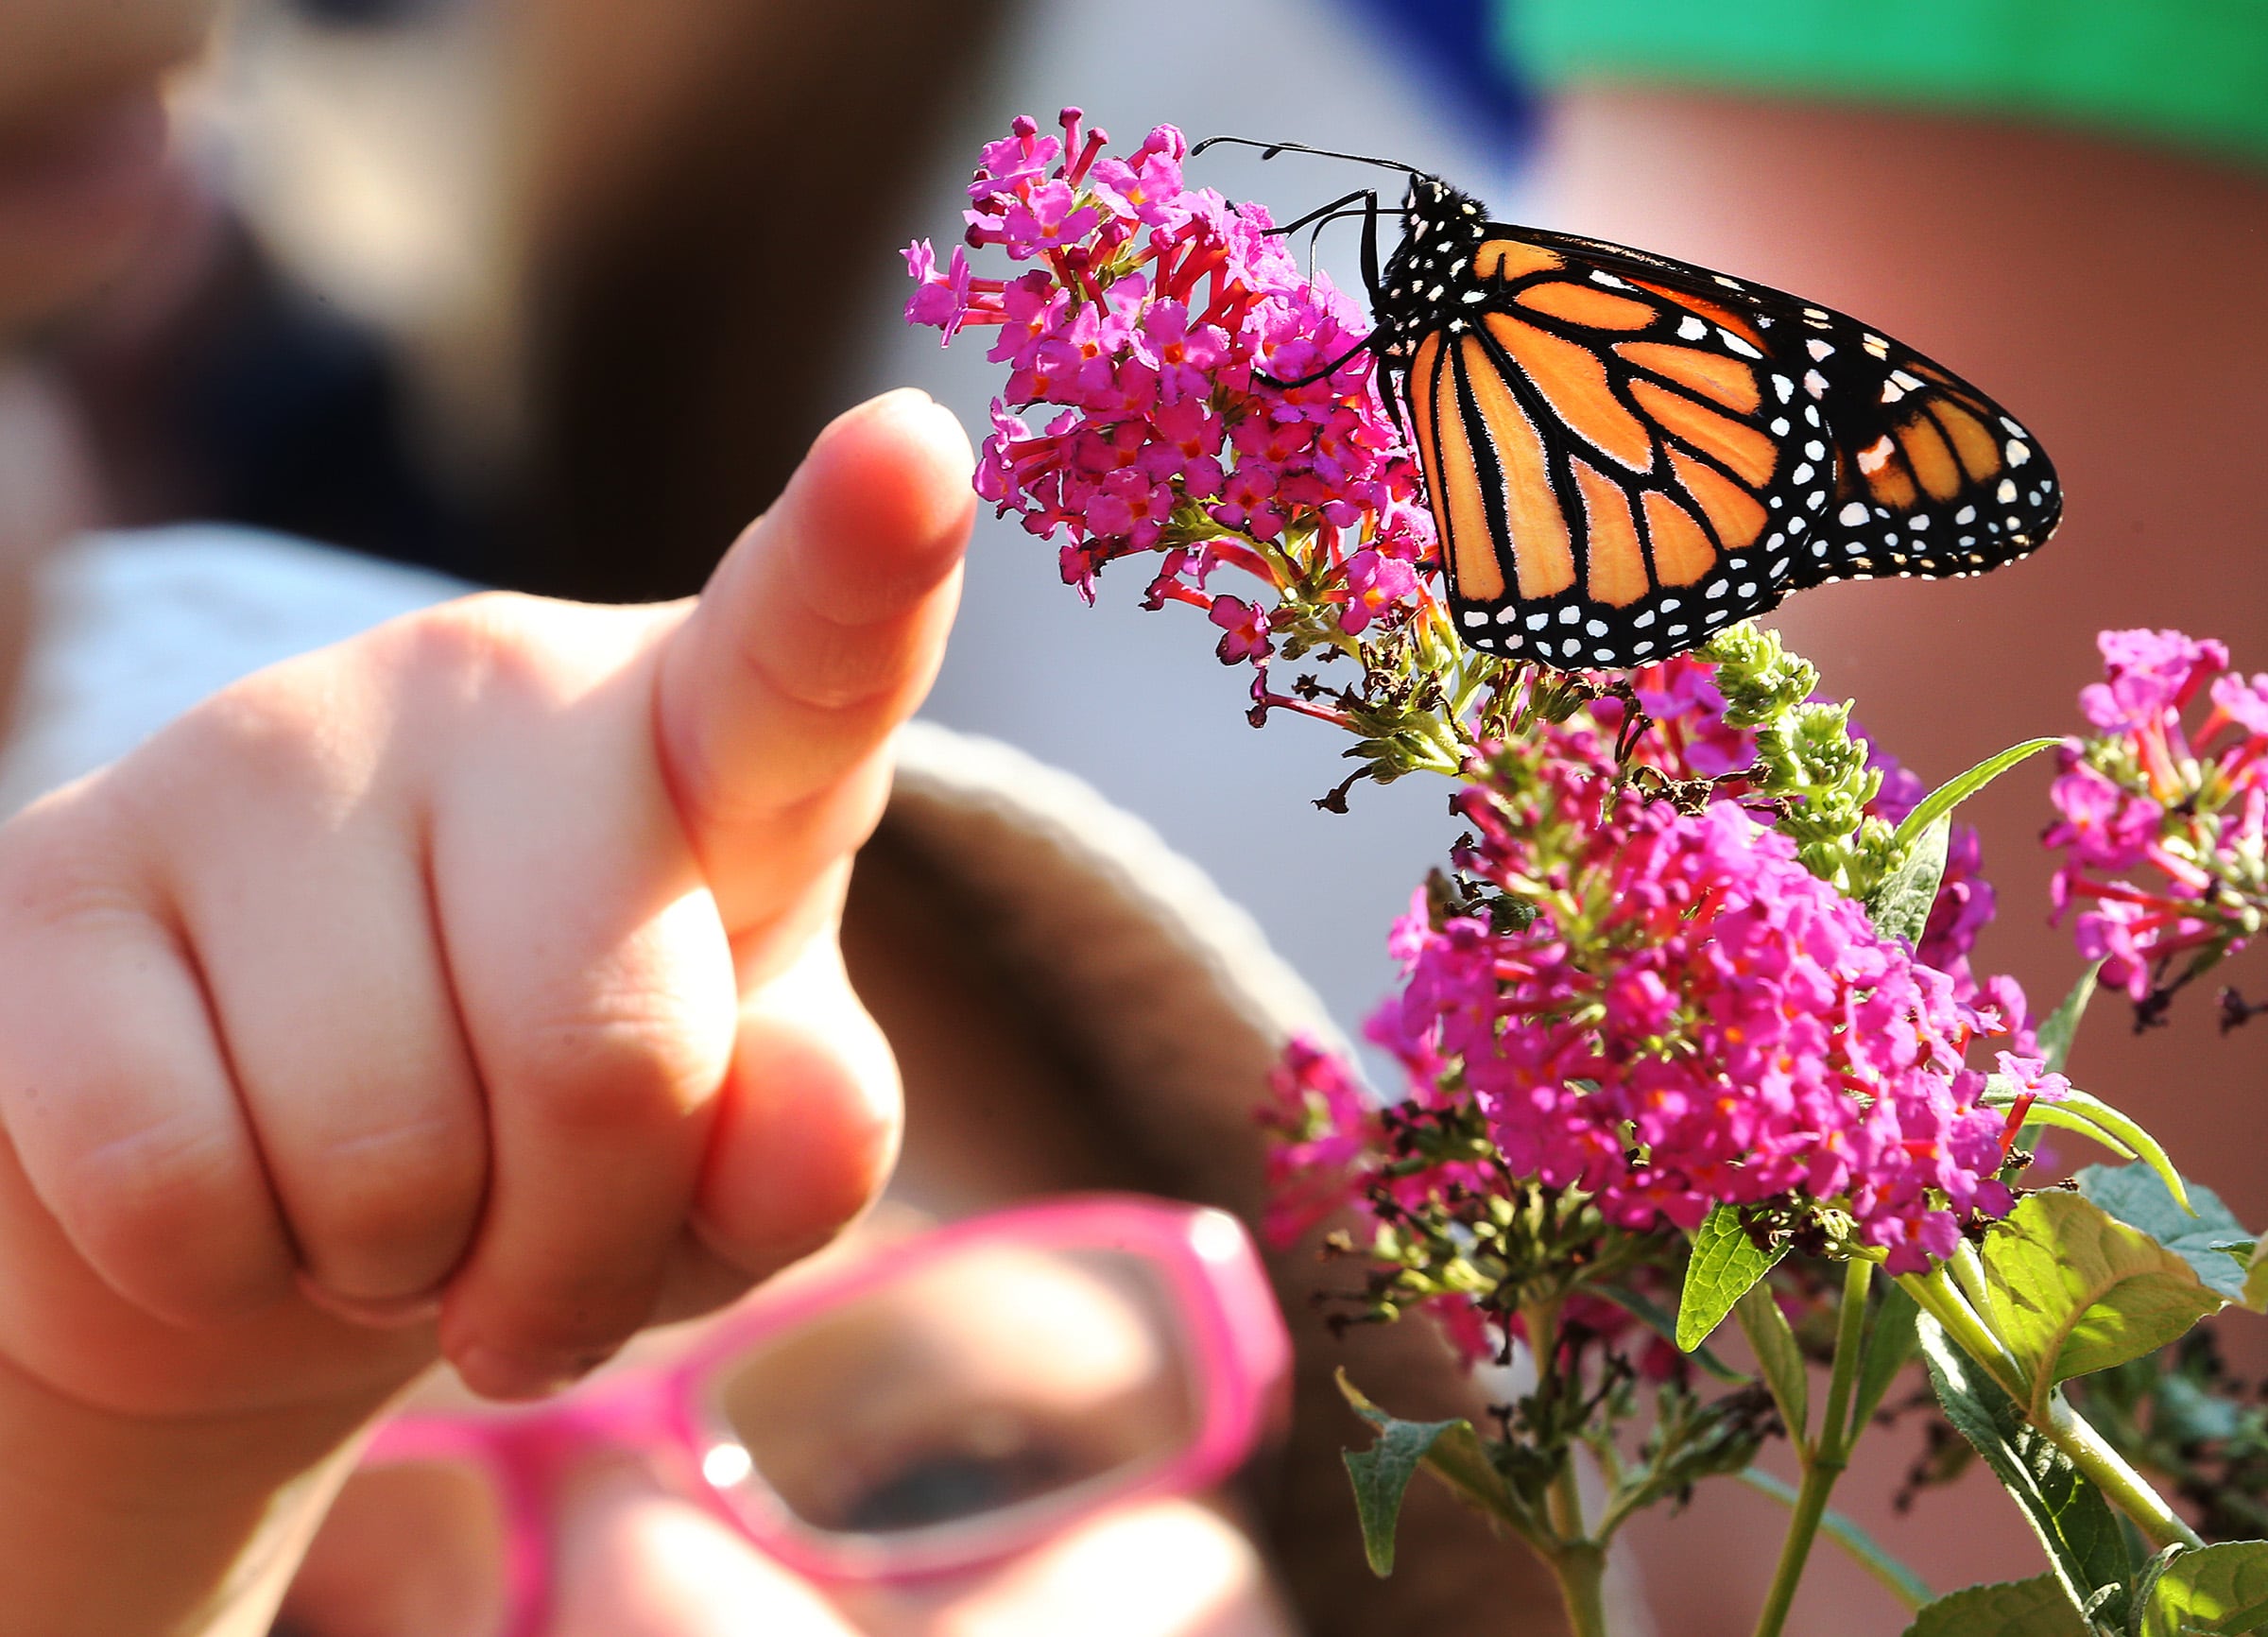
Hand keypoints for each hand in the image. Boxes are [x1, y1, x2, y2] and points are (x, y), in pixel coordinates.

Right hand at [0, 387, 971, 1421]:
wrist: (267, 1198)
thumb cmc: (550, 1146)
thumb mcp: (723, 1165)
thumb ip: (805, 1138)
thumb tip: (813, 1119)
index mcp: (701, 740)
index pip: (799, 655)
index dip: (866, 562)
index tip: (916, 450)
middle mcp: (488, 685)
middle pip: (605, 1057)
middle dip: (580, 1251)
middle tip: (531, 1260)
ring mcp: (258, 745)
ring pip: (384, 1153)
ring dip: (403, 1268)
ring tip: (387, 1206)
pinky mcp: (53, 867)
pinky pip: (177, 1191)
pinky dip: (229, 1277)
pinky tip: (241, 1205)